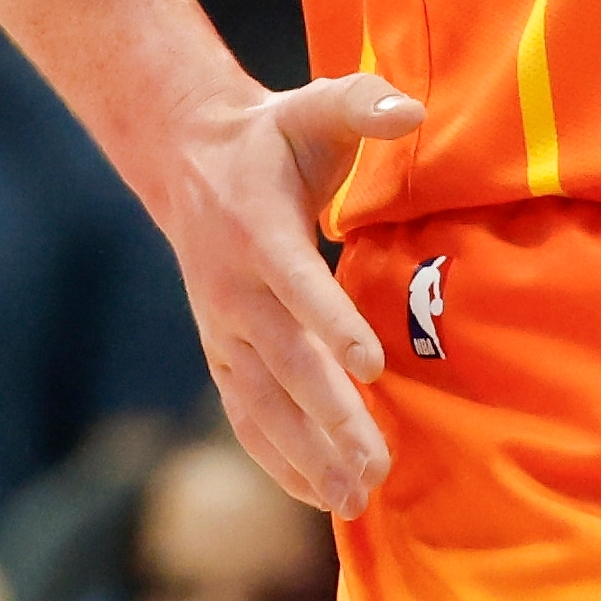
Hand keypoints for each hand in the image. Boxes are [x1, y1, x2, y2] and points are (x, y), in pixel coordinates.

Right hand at [148, 73, 423, 515]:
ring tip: (355, 497)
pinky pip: (243, 414)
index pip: (296, 284)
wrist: (187, 161)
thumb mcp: (314, 105)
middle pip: (284, 361)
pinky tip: (318, 496)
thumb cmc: (271, 137)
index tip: (371, 368)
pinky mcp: (220, 352)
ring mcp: (222, 328)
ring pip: (261, 401)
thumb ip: (364, 103)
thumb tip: (413, 111)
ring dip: (305, 454)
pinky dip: (275, 459)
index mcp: (257, 229)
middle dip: (329, 417)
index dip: (332, 325)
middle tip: (377, 465)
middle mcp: (233, 288)